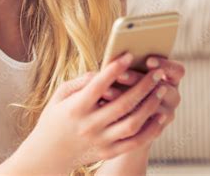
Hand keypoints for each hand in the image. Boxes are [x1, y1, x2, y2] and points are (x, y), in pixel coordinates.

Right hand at [22, 52, 168, 173]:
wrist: (48, 154)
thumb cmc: (54, 119)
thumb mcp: (59, 96)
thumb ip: (79, 82)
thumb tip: (100, 72)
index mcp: (76, 107)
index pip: (99, 85)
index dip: (115, 69)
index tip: (130, 55)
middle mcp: (90, 125)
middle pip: (123, 104)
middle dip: (144, 86)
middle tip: (158, 73)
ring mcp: (101, 140)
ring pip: (133, 123)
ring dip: (150, 105)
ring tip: (162, 90)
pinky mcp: (109, 152)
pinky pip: (135, 142)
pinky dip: (151, 130)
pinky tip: (160, 116)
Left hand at [98, 55, 184, 146]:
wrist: (122, 112)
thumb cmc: (125, 80)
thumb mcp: (128, 69)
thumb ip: (126, 64)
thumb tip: (113, 58)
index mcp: (171, 77)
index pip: (177, 70)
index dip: (165, 65)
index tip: (148, 61)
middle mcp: (172, 96)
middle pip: (163, 88)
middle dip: (139, 81)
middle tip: (120, 76)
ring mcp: (166, 114)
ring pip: (152, 108)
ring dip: (127, 99)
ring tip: (105, 92)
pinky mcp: (153, 129)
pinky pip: (142, 125)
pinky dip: (122, 116)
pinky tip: (105, 108)